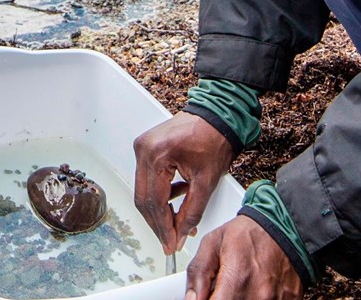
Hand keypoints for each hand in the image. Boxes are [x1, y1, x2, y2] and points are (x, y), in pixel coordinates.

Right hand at [133, 112, 235, 254]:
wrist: (218, 115)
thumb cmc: (215, 139)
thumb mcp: (206, 182)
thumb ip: (192, 212)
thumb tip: (181, 234)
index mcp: (157, 156)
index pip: (154, 202)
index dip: (163, 227)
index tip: (170, 244)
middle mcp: (144, 150)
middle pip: (143, 198)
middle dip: (158, 222)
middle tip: (170, 240)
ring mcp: (143, 147)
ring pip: (143, 190)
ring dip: (159, 209)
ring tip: (177, 221)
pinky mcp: (146, 147)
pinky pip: (147, 178)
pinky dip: (160, 193)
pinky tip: (176, 199)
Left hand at [185, 215, 302, 299]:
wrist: (285, 229)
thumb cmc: (250, 233)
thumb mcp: (214, 242)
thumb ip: (198, 272)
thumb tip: (191, 298)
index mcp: (238, 278)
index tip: (205, 295)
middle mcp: (259, 294)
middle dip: (221, 299)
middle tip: (221, 288)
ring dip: (237, 299)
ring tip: (237, 286)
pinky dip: (254, 298)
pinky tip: (252, 289)